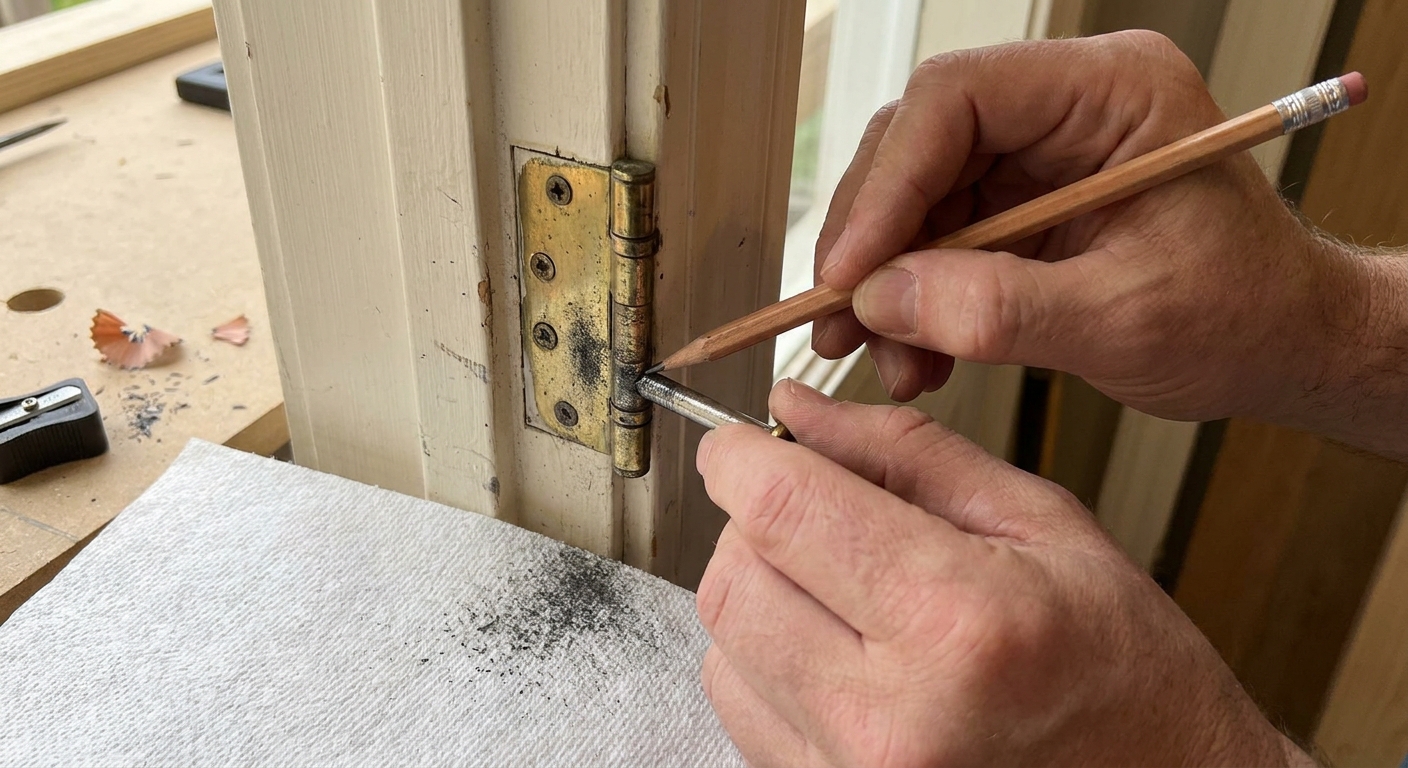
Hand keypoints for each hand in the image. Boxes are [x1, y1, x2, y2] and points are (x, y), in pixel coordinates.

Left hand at [695, 380, 1309, 766]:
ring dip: (762, 594)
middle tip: (814, 511)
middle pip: (733, 578)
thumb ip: (907, 453)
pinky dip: (770, 661)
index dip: (740, 457)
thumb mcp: (1043, 525)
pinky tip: (841, 653)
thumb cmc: (1124, 669)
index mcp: (957, 620)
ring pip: (723, 646)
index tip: (743, 443)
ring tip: (845, 592)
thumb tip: (796, 410)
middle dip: (754, 523)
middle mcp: (892, 715)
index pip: (779, 509)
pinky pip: (741, 708)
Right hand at [812, 31, 1367, 426]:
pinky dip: (914, 303)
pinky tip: (914, 355)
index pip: (959, 99)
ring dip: (886, 284)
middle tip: (841, 321)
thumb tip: (881, 298)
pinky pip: (937, 241)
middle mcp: (1064, 107)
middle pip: (919, 146)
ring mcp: (1037, 155)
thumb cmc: (1243, 314)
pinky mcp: (1020, 205)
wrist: (1280, 344)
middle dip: (873, 242)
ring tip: (883, 358)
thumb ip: (1000, 308)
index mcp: (1111, 91)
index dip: (888, 183)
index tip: (851, 271)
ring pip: (915, 199)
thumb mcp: (1124, 319)